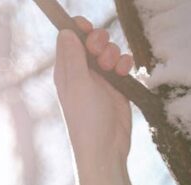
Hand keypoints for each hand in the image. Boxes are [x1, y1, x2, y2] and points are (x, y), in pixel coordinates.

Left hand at [53, 15, 133, 173]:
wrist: (105, 150)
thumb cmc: (87, 121)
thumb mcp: (78, 84)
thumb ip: (74, 56)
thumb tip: (65, 31)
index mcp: (66, 71)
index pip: (69, 39)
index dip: (78, 29)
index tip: (88, 28)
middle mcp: (82, 74)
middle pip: (91, 41)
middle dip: (99, 41)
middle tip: (100, 53)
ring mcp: (100, 80)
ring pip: (109, 51)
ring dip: (113, 54)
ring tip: (112, 69)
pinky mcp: (116, 88)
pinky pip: (122, 65)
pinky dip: (125, 64)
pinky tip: (125, 73)